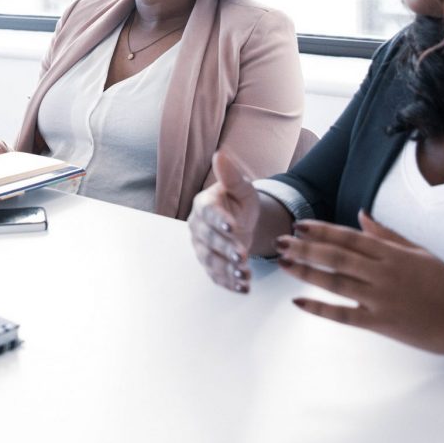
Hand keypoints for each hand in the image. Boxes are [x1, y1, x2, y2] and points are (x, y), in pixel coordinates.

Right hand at [188, 152, 259, 292]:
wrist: (242, 221)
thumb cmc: (239, 201)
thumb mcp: (241, 188)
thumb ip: (231, 175)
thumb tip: (220, 154)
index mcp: (204, 205)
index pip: (208, 213)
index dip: (219, 220)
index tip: (232, 226)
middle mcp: (198, 227)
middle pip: (209, 239)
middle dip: (225, 248)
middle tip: (241, 255)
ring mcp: (202, 247)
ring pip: (211, 260)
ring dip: (227, 269)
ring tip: (245, 274)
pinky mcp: (210, 264)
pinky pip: (216, 275)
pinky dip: (229, 283)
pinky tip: (243, 288)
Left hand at [276, 210, 443, 354]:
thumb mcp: (418, 251)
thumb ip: (386, 235)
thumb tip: (360, 216)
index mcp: (391, 253)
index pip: (348, 237)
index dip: (322, 230)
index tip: (300, 225)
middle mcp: (382, 272)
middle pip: (336, 257)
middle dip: (305, 248)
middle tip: (281, 241)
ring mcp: (380, 298)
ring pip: (335, 282)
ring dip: (306, 272)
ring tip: (283, 263)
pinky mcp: (381, 323)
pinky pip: (344, 315)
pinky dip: (319, 309)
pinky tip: (298, 302)